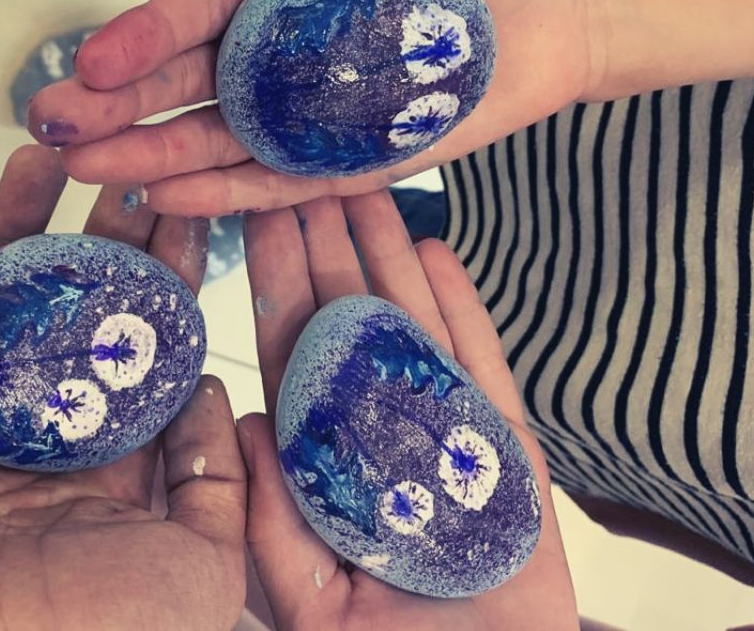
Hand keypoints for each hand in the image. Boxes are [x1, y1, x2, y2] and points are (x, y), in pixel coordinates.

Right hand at [0, 146, 246, 630]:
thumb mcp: (204, 561)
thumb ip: (217, 474)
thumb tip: (216, 388)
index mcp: (112, 472)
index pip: (143, 357)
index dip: (166, 285)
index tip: (187, 217)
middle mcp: (38, 443)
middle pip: (68, 320)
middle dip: (96, 244)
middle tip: (122, 170)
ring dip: (15, 236)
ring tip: (44, 159)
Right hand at [27, 0, 594, 215]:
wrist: (549, 13)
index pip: (192, 16)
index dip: (139, 38)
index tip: (87, 60)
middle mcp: (276, 61)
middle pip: (183, 85)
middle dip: (117, 105)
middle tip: (51, 125)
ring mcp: (304, 120)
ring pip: (214, 142)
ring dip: (150, 156)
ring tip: (86, 170)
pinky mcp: (342, 167)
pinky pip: (277, 186)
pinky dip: (226, 196)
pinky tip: (169, 201)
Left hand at [236, 192, 578, 629]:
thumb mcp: (301, 593)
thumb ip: (268, 514)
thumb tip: (249, 418)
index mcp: (323, 451)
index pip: (288, 347)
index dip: (270, 278)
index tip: (253, 212)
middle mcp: (377, 423)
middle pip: (345, 314)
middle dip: (324, 241)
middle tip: (306, 164)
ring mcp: (442, 427)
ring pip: (410, 321)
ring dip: (389, 253)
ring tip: (370, 182)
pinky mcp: (504, 447)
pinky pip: (480, 365)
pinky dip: (463, 310)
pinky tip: (441, 252)